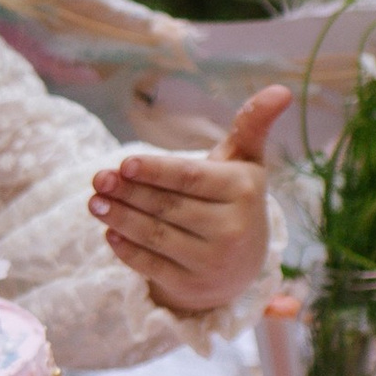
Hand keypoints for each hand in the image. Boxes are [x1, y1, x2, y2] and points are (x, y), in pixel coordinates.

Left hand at [89, 85, 287, 315]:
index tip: (123, 163)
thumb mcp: (244, 163)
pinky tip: (109, 232)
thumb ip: (252, 125)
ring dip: (119, 217)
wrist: (239, 266)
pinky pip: (151, 266)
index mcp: (245, 191)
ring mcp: (213, 262)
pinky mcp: (193, 286)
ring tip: (94, 202)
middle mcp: (234, 229)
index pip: (190, 178)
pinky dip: (126, 249)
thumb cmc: (234, 200)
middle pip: (168, 206)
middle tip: (97, 179)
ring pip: (155, 236)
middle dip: (128, 192)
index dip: (155, 171)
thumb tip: (281, 89)